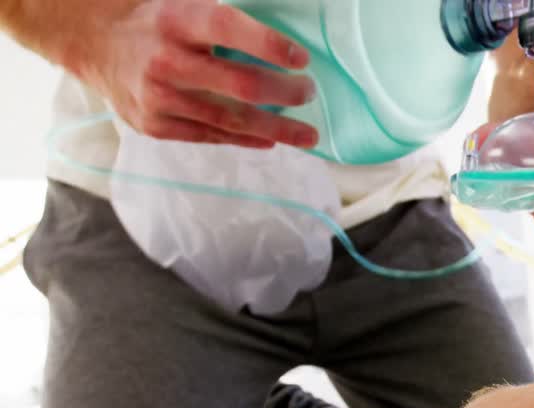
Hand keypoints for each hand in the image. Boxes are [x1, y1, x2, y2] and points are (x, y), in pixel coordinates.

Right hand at [77, 0, 318, 148]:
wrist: (95, 42)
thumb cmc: (156, 19)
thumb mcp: (184, 1)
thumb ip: (225, 18)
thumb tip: (282, 33)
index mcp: (176, 19)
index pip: (228, 29)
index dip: (269, 45)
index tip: (302, 59)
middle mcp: (166, 60)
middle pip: (240, 85)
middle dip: (285, 93)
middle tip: (309, 92)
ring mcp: (159, 98)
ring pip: (231, 121)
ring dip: (277, 128)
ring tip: (308, 133)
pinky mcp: (155, 126)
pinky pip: (211, 136)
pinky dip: (246, 139)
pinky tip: (271, 139)